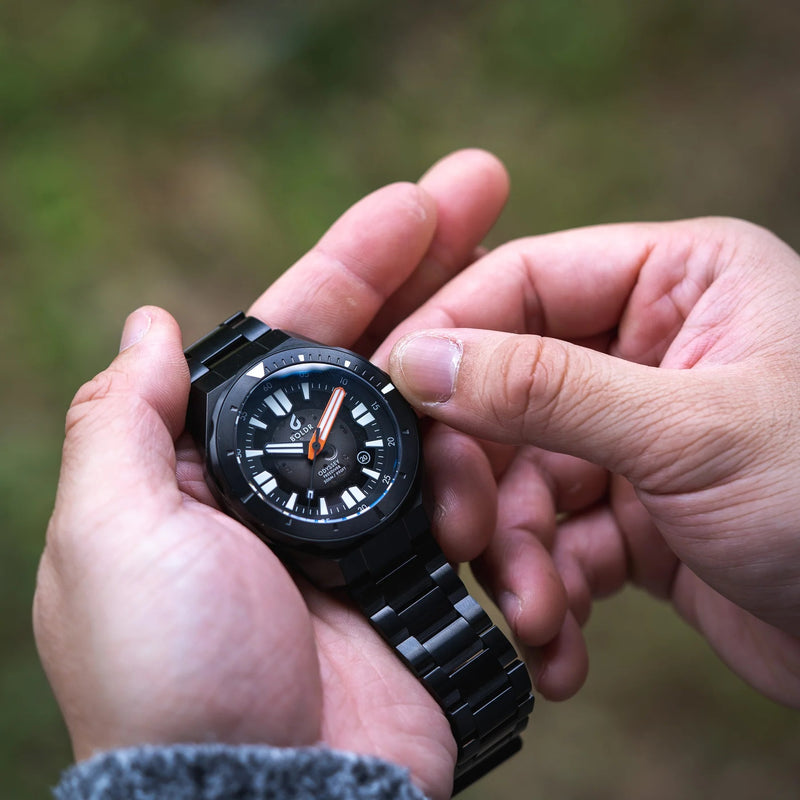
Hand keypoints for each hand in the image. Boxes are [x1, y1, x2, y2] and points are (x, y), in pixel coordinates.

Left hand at [33, 150, 522, 799]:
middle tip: (488, 187)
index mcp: (225, 458)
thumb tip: (153, 322)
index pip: (297, 334)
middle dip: (434, 269)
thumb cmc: (172, 672)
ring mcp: (368, 531)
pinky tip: (532, 447)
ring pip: (441, 422)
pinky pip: (476, 506)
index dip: (354, 263)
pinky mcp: (422, 580)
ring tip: (513, 372)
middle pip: (380, 353)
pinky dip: (503, 478)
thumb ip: (124, 420)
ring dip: (477, 393)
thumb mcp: (114, 533)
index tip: (415, 201)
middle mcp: (298, 485)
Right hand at [385, 217, 799, 707]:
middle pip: (507, 392)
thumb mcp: (690, 431)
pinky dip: (549, 592)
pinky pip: (556, 541)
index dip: (448, 336)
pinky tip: (560, 642)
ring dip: (516, 554)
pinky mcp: (634, 515)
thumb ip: (544, 388)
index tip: (392, 396)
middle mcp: (647, 351)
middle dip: (483, 475)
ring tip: (534, 614)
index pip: (519, 284)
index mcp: (675, 283)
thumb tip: (420, 358)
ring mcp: (636, 436)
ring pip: (524, 479)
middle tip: (463, 536)